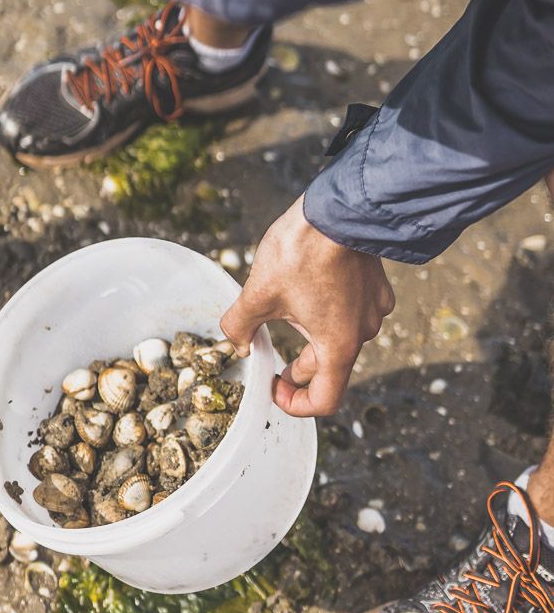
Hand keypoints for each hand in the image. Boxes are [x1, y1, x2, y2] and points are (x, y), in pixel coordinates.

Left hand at [220, 195, 394, 416]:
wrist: (340, 207)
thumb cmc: (302, 251)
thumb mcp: (258, 292)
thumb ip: (241, 326)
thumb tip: (237, 344)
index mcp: (337, 345)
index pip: (325, 400)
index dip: (296, 404)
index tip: (275, 387)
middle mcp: (362, 332)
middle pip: (329, 368)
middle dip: (298, 368)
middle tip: (271, 358)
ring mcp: (373, 307)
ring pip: (340, 336)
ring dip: (313, 335)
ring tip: (285, 312)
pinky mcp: (376, 284)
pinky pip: (353, 309)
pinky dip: (330, 310)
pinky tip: (309, 289)